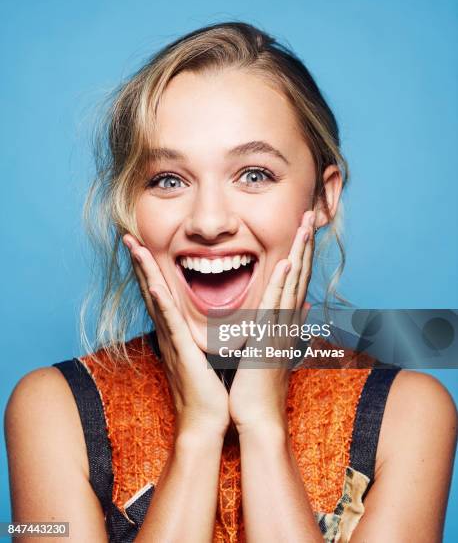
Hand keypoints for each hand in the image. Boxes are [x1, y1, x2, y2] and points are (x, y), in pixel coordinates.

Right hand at [123, 235, 229, 439]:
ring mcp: (172, 341)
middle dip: (141, 261)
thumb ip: (210, 334)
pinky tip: (154, 284)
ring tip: (135, 247)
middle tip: (129, 235)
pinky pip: (170, 323)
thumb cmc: (210, 392)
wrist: (206, 424)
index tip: (146, 243)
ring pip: (156, 299)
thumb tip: (220, 319)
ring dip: (145, 272)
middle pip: (152, 289)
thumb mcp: (209, 355)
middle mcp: (169, 333)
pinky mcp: (181, 352)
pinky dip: (161, 303)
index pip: (162, 292)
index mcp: (177, 332)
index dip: (152, 267)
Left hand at [228, 211, 314, 434]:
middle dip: (305, 244)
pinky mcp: (269, 338)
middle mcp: (287, 322)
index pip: (295, 281)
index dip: (301, 253)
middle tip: (310, 215)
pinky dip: (283, 283)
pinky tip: (288, 261)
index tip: (303, 230)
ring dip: (300, 253)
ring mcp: (281, 329)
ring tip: (306, 225)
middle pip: (300, 275)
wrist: (257, 419)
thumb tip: (299, 311)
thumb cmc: (258, 389)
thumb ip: (282, 329)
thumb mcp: (271, 353)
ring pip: (292, 283)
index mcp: (284, 324)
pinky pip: (276, 305)